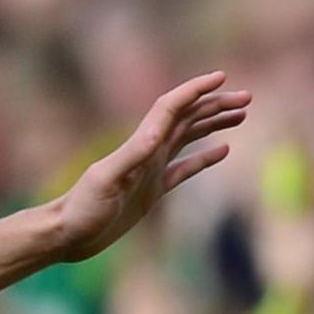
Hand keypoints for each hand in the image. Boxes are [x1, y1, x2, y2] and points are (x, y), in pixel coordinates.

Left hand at [54, 72, 249, 262]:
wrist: (66, 235)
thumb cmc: (82, 208)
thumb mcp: (106, 179)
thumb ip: (133, 154)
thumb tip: (159, 133)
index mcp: (141, 144)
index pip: (172, 107)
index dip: (196, 90)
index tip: (221, 77)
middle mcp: (149, 150)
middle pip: (188, 117)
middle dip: (216, 104)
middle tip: (246, 98)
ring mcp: (152, 169)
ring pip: (190, 136)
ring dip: (214, 123)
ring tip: (241, 115)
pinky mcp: (153, 189)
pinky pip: (186, 167)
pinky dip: (206, 156)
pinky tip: (224, 150)